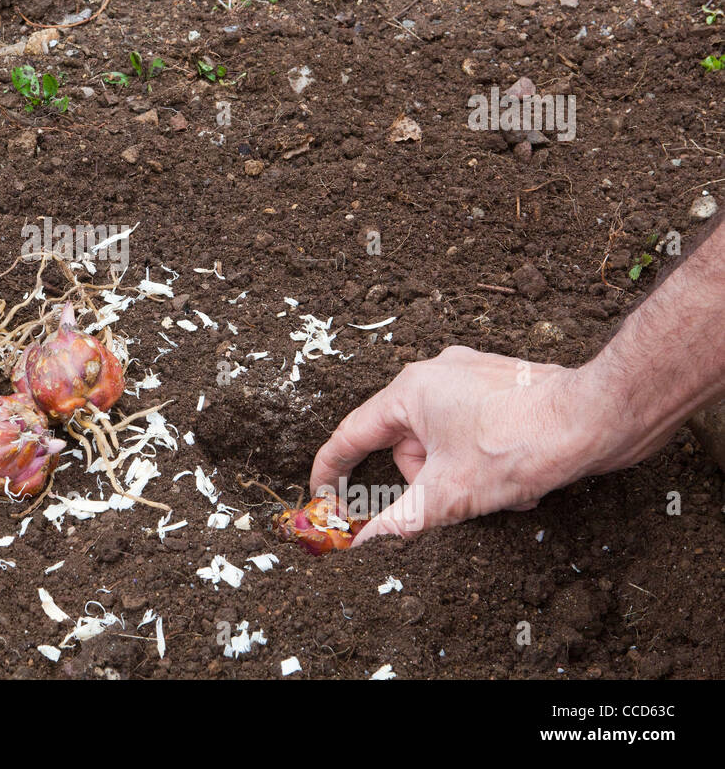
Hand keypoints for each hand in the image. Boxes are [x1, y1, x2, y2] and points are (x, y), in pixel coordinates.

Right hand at [309, 346, 623, 545]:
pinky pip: (471, 431)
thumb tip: (363, 545)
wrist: (596, 418)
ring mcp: (469, 376)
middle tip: (455, 499)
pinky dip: (485, 461)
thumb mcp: (449, 494)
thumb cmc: (521, 443)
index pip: (351, 434)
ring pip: (442, 442)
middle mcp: (434, 374)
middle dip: (430, 481)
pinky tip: (516, 477)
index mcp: (409, 391)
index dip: (331, 470)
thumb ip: (398, 520)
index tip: (323, 497)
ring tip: (499, 489)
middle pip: (404, 445)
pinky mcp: (500, 385)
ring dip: (463, 476)